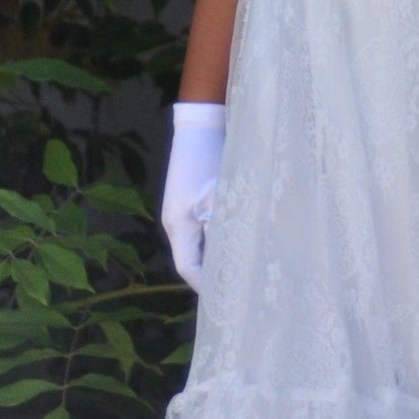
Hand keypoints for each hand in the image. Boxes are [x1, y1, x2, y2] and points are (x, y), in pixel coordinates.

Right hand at [161, 100, 225, 293]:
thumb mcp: (220, 195)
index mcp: (178, 224)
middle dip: (213, 273)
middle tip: (239, 286)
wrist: (203, 121)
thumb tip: (234, 257)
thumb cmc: (210, 158)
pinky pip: (202, 228)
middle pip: (192, 258)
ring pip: (198, 243)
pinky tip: (238, 238)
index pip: (188, 268)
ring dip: (217, 254)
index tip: (228, 297)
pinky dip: (217, 237)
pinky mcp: (192, 198)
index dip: (206, 285)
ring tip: (242, 265)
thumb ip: (224, 227)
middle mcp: (176, 221)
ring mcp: (182, 209)